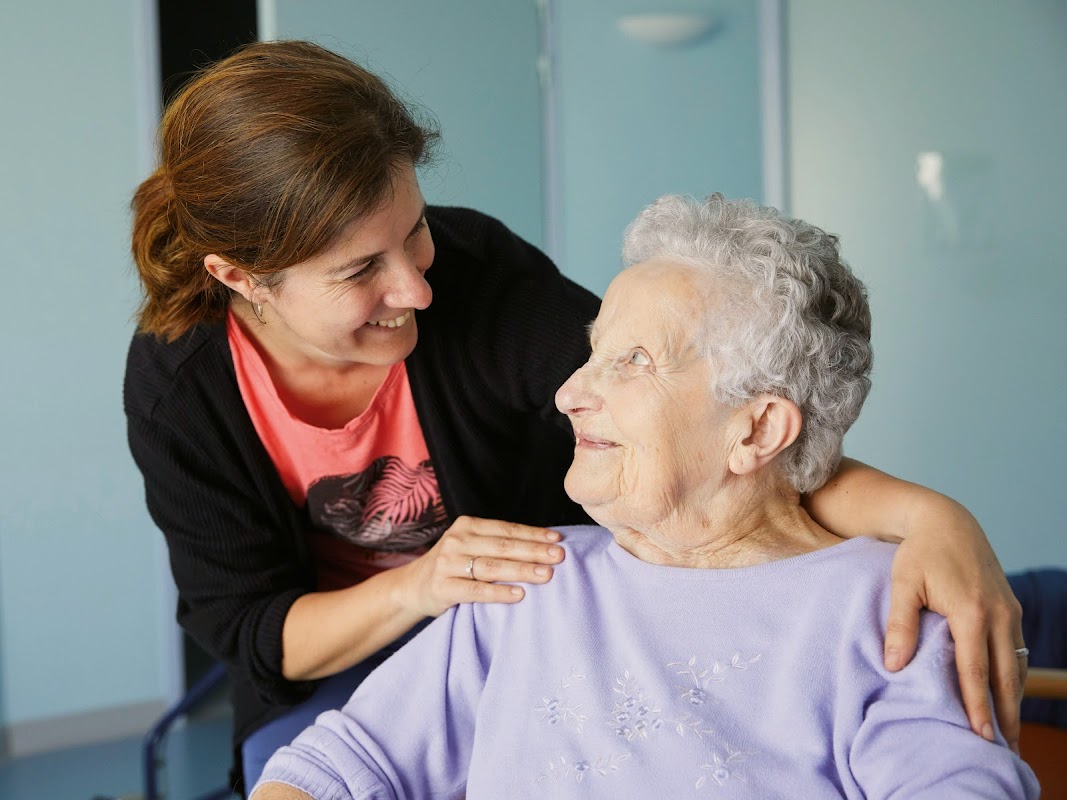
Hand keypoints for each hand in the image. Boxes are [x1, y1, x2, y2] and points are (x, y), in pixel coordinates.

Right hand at [402, 515, 564, 617]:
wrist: (411, 588)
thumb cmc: (452, 566)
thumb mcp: (469, 545)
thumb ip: (496, 543)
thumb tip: (542, 544)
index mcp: (467, 525)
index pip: (506, 529)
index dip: (533, 534)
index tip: (557, 540)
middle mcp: (457, 540)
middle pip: (503, 546)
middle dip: (534, 551)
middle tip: (559, 557)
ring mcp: (448, 564)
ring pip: (492, 567)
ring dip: (522, 570)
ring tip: (546, 575)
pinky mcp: (443, 588)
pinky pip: (476, 591)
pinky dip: (499, 592)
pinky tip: (519, 595)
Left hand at [883, 497, 1024, 751]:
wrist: (947, 521)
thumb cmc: (918, 553)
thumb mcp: (903, 583)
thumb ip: (900, 624)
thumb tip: (894, 666)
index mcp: (969, 610)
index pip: (975, 670)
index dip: (978, 706)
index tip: (980, 736)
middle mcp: (997, 614)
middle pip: (1005, 676)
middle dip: (1006, 715)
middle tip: (1002, 751)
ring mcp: (1009, 611)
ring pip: (1017, 665)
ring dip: (1014, 699)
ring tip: (1007, 733)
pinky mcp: (1011, 608)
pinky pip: (1017, 651)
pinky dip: (1014, 676)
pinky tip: (1008, 696)